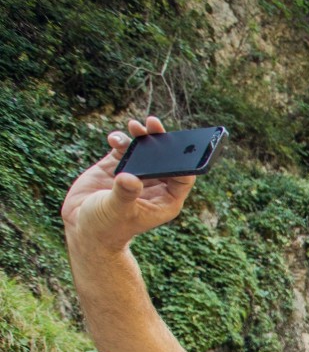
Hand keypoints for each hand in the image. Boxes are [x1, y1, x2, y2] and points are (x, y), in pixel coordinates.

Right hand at [61, 116, 195, 253]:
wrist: (82, 228)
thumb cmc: (105, 228)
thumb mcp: (117, 211)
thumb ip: (125, 194)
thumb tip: (131, 178)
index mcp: (164, 201)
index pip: (183, 177)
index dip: (183, 159)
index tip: (175, 143)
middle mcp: (154, 186)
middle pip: (165, 157)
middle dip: (160, 140)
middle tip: (153, 124)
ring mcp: (136, 174)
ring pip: (146, 149)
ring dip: (141, 135)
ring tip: (134, 126)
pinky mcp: (117, 166)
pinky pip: (124, 147)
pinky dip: (120, 139)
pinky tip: (114, 139)